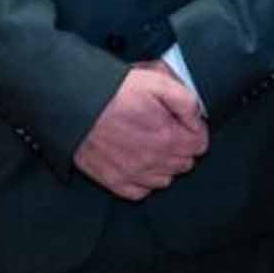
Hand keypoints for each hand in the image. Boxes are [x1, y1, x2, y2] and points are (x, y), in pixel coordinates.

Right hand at [73, 63, 208, 200]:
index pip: (200, 145)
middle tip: (165, 129)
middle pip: (184, 163)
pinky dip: (142, 180)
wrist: (73, 102)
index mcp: (168, 137)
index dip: (194, 130)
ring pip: (165, 179)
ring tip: (150, 144)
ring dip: (163, 164)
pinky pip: (140, 192)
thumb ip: (186, 101)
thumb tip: (198, 119)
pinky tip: (136, 162)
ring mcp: (133, 174)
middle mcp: (153, 161)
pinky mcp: (113, 181)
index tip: (182, 121)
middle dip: (180, 147)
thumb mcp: (157, 80)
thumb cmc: (114, 89)